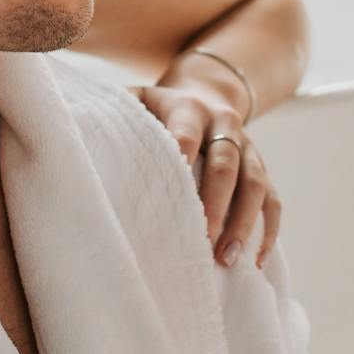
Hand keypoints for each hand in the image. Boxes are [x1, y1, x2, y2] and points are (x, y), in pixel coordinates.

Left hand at [130, 80, 279, 266]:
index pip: (185, 136)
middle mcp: (224, 124)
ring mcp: (249, 146)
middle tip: (203, 241)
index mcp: (188, 108)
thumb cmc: (158, 109)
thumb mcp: (136, 100)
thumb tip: (80, 135)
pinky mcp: (263, 167)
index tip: (171, 198)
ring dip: (244, 222)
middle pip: (226, 164)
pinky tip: (256, 260)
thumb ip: (116, 113)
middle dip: (216, 204)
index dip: (181, 163)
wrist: (207, 93)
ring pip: (256, 183)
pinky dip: (268, 230)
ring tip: (228, 258)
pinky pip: (273, 199)